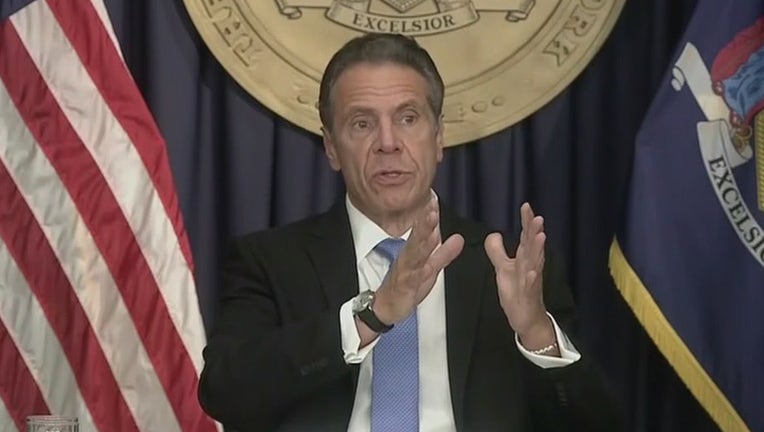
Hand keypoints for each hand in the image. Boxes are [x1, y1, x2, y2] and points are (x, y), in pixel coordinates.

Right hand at [374, 195, 464, 324]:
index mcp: (416, 252)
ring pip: (414, 251)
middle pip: (418, 237)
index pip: (423, 231)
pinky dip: (417, 268)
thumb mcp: (430, 268)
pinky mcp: (404, 286)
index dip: (429, 215)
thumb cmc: (407, 286)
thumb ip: (444, 253)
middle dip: (426, 221)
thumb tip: (459, 238)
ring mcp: (406, 271)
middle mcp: (409, 258)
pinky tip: (424, 262)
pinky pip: (411, 276)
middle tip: (432, 206)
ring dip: (422, 235)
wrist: (386, 307)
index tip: (434, 198)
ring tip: (430, 221)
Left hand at [484, 203, 555, 350]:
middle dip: (535, 232)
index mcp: (524, 258)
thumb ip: (497, 251)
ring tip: (541, 236)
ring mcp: (531, 281)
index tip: (526, 206)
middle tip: (537, 217)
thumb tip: (494, 233)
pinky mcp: (529, 296)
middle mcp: (530, 266)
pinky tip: (532, 272)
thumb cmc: (517, 290)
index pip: (526, 236)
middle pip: (533, 246)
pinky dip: (532, 279)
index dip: (526, 222)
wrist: (526, 318)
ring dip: (538, 250)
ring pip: (535, 263)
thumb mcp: (503, 268)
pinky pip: (531, 286)